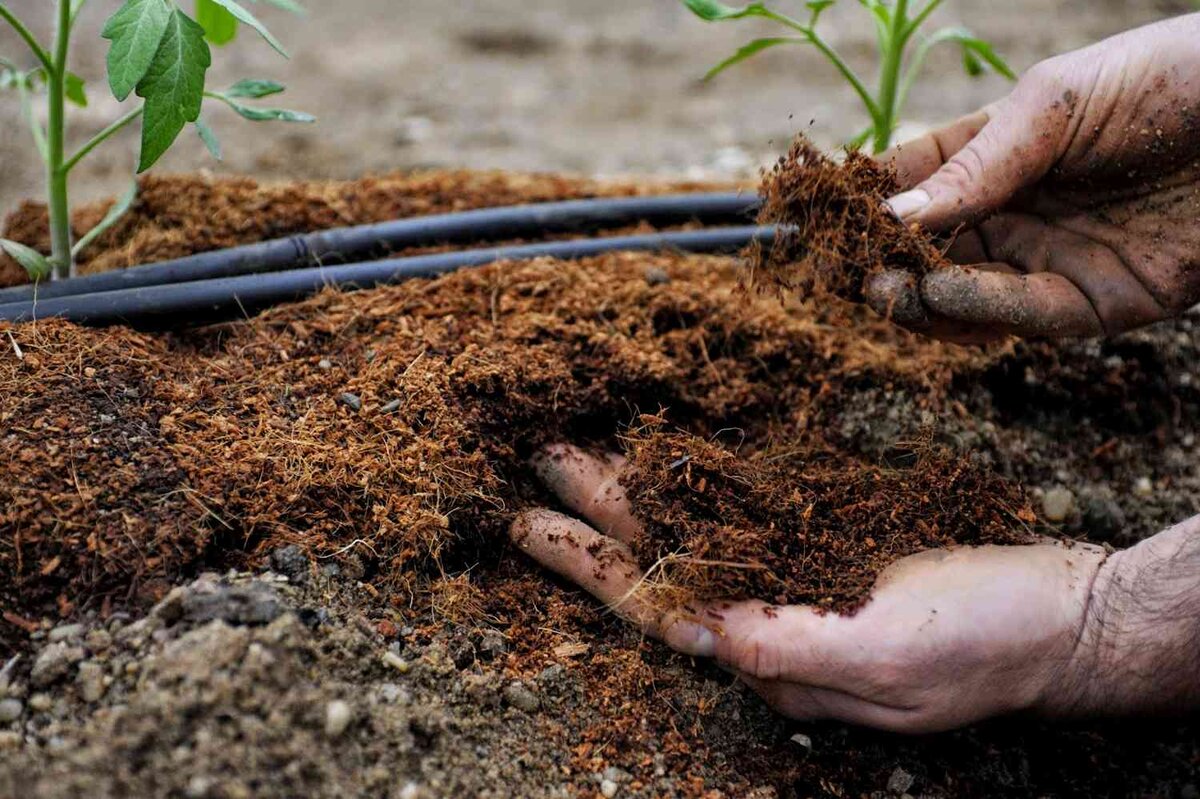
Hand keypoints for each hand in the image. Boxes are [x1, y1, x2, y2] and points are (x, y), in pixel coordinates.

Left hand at [512, 445, 1110, 732]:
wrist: (1061, 616)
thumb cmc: (988, 642)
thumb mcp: (891, 654)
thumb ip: (791, 646)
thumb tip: (701, 633)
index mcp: (771, 652)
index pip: (655, 608)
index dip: (588, 567)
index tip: (531, 524)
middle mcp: (770, 615)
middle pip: (661, 561)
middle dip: (595, 514)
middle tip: (542, 457)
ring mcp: (797, 578)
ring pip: (695, 530)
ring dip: (637, 493)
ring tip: (584, 449)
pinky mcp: (829, 542)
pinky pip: (746, 509)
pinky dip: (699, 481)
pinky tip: (671, 457)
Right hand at [869, 14, 1199, 340]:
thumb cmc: (1168, 80)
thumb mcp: (1056, 103)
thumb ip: (976, 163)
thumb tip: (893, 215)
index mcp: (1000, 152)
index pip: (914, 182)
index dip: (865, 200)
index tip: (818, 218)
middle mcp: (1017, 211)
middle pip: (928, 251)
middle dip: (883, 262)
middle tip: (847, 270)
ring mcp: (1052, 260)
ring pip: (964, 296)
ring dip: (920, 297)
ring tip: (885, 287)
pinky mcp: (1096, 303)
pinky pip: (1024, 316)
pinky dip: (978, 309)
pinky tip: (943, 294)